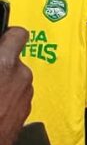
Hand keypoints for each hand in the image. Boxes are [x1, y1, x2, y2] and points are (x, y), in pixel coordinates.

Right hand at [0, 27, 33, 144]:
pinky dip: (6, 97)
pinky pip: (17, 95)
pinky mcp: (27, 109)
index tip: (1, 38)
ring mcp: (27, 93)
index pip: (18, 34)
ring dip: (3, 82)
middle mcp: (22, 75)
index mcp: (5, 63)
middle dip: (0, 65)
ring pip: (15, 79)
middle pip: (13, 60)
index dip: (9, 35)